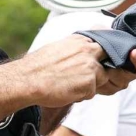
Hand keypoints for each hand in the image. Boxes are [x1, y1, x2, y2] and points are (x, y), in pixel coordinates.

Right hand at [19, 36, 133, 107]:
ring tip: (68, 84)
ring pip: (100, 79)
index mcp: (81, 40)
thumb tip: (86, 48)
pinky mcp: (90, 83)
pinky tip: (66, 91)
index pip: (105, 43)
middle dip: (99, 70)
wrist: (28, 80)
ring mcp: (91, 67)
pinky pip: (91, 93)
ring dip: (89, 85)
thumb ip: (76, 47)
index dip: (104, 55)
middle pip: (107, 62)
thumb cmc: (39, 66)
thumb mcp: (59, 47)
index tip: (101, 60)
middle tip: (80, 76)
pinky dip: (81, 95)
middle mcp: (89, 51)